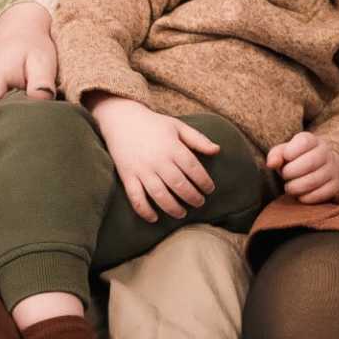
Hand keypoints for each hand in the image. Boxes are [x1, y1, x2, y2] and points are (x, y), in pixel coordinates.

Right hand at [94, 96, 219, 221]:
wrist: (121, 119)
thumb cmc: (153, 124)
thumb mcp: (177, 126)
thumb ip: (198, 139)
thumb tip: (218, 150)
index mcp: (172, 147)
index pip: (193, 168)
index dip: (204, 182)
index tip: (210, 190)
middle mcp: (158, 160)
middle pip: (179, 185)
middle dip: (192, 197)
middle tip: (199, 203)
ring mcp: (142, 169)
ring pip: (159, 195)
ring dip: (173, 208)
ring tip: (182, 213)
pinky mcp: (127, 176)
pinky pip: (136, 197)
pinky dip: (144, 210)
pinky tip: (154, 218)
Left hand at [265, 130, 338, 203]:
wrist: (322, 167)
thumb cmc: (297, 159)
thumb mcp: (285, 153)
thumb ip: (276, 155)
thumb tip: (271, 164)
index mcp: (312, 140)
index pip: (304, 142)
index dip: (290, 152)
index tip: (286, 158)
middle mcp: (325, 152)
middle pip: (310, 163)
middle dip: (290, 172)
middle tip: (285, 176)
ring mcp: (332, 169)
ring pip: (314, 181)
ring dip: (296, 187)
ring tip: (290, 186)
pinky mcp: (336, 185)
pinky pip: (321, 194)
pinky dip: (306, 197)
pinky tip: (301, 195)